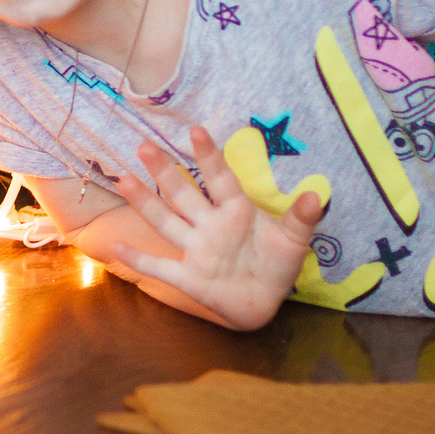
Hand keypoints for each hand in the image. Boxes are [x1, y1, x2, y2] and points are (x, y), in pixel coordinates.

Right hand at [105, 126, 322, 330]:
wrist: (264, 303)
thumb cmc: (276, 266)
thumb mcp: (294, 242)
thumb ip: (302, 219)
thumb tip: (317, 195)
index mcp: (236, 212)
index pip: (220, 179)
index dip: (209, 156)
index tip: (196, 130)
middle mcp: (210, 225)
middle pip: (183, 194)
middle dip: (164, 171)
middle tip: (144, 146)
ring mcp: (196, 250)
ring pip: (166, 221)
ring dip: (145, 203)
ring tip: (123, 179)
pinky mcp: (188, 277)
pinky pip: (160, 267)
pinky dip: (139, 260)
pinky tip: (117, 247)